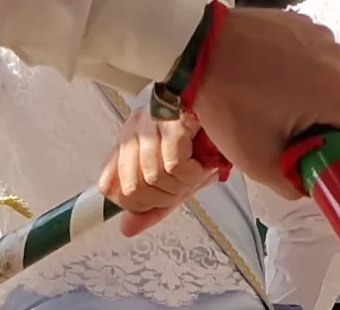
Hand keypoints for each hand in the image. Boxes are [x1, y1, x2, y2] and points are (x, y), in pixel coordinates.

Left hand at [103, 105, 220, 234]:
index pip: (110, 186)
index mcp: (129, 141)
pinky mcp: (173, 120)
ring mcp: (152, 122)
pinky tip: (202, 165)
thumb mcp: (173, 181)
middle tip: (184, 187)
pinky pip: (173, 165)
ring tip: (196, 173)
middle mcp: (135, 128)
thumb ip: (151, 207)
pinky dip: (192, 174)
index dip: (136, 205)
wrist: (229, 110)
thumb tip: (127, 229)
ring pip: (154, 177)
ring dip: (182, 185)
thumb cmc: (201, 146)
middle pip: (133, 187)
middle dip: (164, 198)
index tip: (159, 202)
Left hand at [181, 4, 339, 202]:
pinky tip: (268, 78)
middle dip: (329, 130)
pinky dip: (302, 75)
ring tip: (273, 105)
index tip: (325, 161)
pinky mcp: (304, 24)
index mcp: (339, 94)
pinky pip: (317, 60)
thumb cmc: (228, 102)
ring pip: (334, 85)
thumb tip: (311, 185)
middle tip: (289, 137)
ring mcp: (322, 37)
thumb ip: (294, 184)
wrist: (196, 45)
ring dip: (314, 102)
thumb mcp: (258, 160)